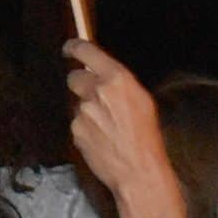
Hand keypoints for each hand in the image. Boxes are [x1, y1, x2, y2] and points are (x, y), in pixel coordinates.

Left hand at [62, 41, 187, 217]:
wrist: (137, 170)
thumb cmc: (147, 136)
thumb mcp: (142, 100)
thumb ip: (119, 83)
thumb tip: (102, 74)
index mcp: (117, 79)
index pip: (85, 52)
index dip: (74, 47)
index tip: (69, 48)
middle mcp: (96, 91)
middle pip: (74, 77)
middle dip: (81, 84)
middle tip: (95, 97)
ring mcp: (82, 112)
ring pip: (76, 103)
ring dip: (86, 110)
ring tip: (106, 126)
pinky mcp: (75, 130)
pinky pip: (76, 123)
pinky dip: (85, 128)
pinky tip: (100, 138)